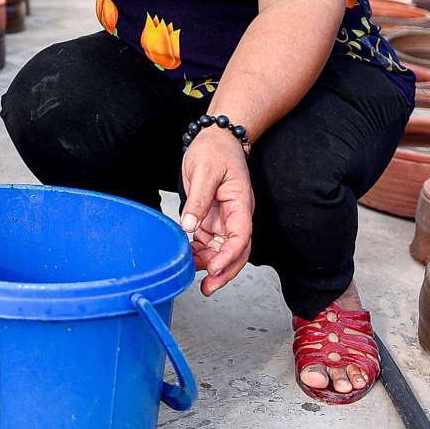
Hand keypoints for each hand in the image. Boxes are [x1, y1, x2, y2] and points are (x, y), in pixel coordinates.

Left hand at [179, 127, 254, 296]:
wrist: (216, 140)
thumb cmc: (215, 151)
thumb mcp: (205, 171)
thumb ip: (198, 200)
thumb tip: (189, 226)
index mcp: (240, 204)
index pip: (241, 236)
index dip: (229, 255)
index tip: (215, 267)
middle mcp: (236, 216)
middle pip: (236, 251)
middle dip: (224, 272)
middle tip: (208, 288)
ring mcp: (225, 219)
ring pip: (222, 250)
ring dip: (211, 266)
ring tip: (194, 279)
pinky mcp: (212, 219)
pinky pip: (209, 242)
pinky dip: (200, 254)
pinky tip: (188, 260)